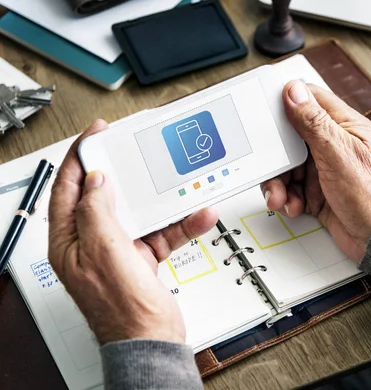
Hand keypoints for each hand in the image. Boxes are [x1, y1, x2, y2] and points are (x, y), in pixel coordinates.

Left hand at [48, 120, 218, 344]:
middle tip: (137, 151)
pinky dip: (182, 223)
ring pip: (140, 212)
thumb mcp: (104, 251)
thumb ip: (97, 212)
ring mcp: (119, 250)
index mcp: (70, 240)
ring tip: (180, 186)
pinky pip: (163, 231)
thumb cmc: (121, 310)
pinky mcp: (143, 257)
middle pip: (107, 195)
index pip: (68, 188)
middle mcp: (92, 242)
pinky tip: (198, 215)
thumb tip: (97, 181)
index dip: (81, 157)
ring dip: (164, 201)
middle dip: (125, 173)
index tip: (97, 135)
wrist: (152, 339)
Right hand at [261, 81, 370, 261]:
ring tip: (280, 197)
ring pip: (287, 167)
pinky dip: (286, 198)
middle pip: (290, 138)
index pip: (309, 100)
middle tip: (271, 169)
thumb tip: (294, 91)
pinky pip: (291, 189)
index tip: (266, 115)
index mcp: (343, 126)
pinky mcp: (317, 192)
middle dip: (276, 156)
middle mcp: (332, 145)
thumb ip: (315, 123)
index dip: (285, 103)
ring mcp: (324, 169)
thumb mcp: (339, 154)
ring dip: (279, 182)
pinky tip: (293, 206)